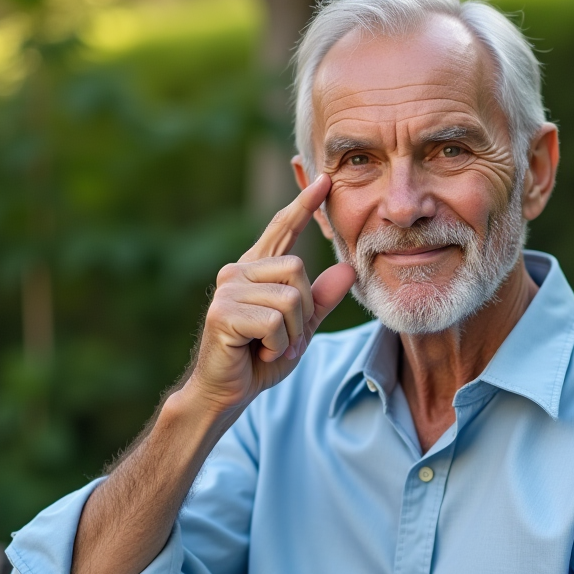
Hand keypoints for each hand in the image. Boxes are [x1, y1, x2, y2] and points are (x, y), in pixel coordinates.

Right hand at [186, 174, 355, 413]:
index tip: (325, 180)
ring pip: (290, 299)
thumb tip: (349, 269)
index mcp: (256, 270)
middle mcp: (238, 271)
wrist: (226, 392)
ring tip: (272, 347)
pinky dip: (278, 345)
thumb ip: (321, 299)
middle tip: (285, 338)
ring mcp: (228, 290)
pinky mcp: (223, 313)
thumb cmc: (260, 358)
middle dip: (303, 311)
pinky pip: (275, 322)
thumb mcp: (300, 328)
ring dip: (291, 334)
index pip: (283, 229)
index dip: (304, 205)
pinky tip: (259, 353)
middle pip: (297, 269)